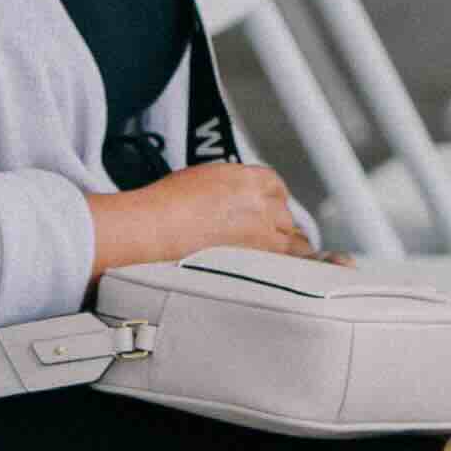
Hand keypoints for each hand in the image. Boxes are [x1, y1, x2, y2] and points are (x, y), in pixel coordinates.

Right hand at [84, 154, 311, 289]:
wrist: (158, 225)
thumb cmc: (169, 202)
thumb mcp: (206, 178)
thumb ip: (232, 186)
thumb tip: (237, 197)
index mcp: (250, 178)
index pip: (277, 187)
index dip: (274, 200)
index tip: (271, 209)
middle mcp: (263, 202)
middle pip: (285, 214)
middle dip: (279, 223)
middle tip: (271, 234)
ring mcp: (264, 231)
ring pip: (291, 240)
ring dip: (286, 246)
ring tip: (280, 255)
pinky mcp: (259, 257)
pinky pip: (286, 261)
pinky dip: (287, 266)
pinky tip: (284, 272)